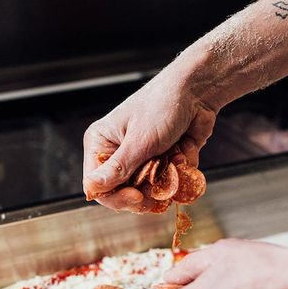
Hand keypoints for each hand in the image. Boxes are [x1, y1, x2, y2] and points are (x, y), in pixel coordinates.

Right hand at [82, 56, 217, 211]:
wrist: (197, 91)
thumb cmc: (163, 105)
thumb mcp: (140, 140)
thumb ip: (118, 168)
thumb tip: (91, 189)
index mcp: (101, 144)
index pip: (97, 186)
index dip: (116, 197)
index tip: (137, 196)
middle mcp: (118, 154)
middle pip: (122, 194)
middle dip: (145, 193)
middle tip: (160, 187)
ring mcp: (141, 160)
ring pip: (148, 193)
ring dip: (165, 181)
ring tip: (175, 159)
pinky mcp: (161, 163)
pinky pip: (168, 183)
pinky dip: (179, 172)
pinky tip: (183, 152)